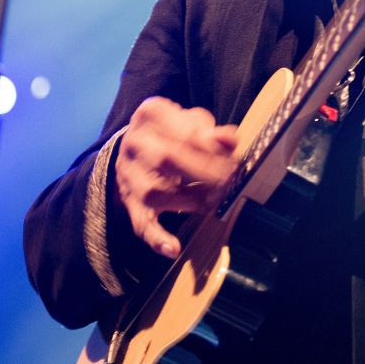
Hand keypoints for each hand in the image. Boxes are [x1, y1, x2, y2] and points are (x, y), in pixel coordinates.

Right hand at [114, 97, 238, 258]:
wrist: (132, 150)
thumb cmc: (169, 132)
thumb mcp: (187, 120)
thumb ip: (210, 129)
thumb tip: (230, 138)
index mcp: (151, 115)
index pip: (186, 131)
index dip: (214, 147)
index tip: (233, 157)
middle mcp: (136, 144)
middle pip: (170, 158)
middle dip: (207, 172)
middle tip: (230, 178)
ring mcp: (131, 176)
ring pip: (161, 193)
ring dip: (195, 200)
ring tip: (215, 198)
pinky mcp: (131, 203)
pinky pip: (141, 224)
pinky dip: (157, 239)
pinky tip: (173, 248)